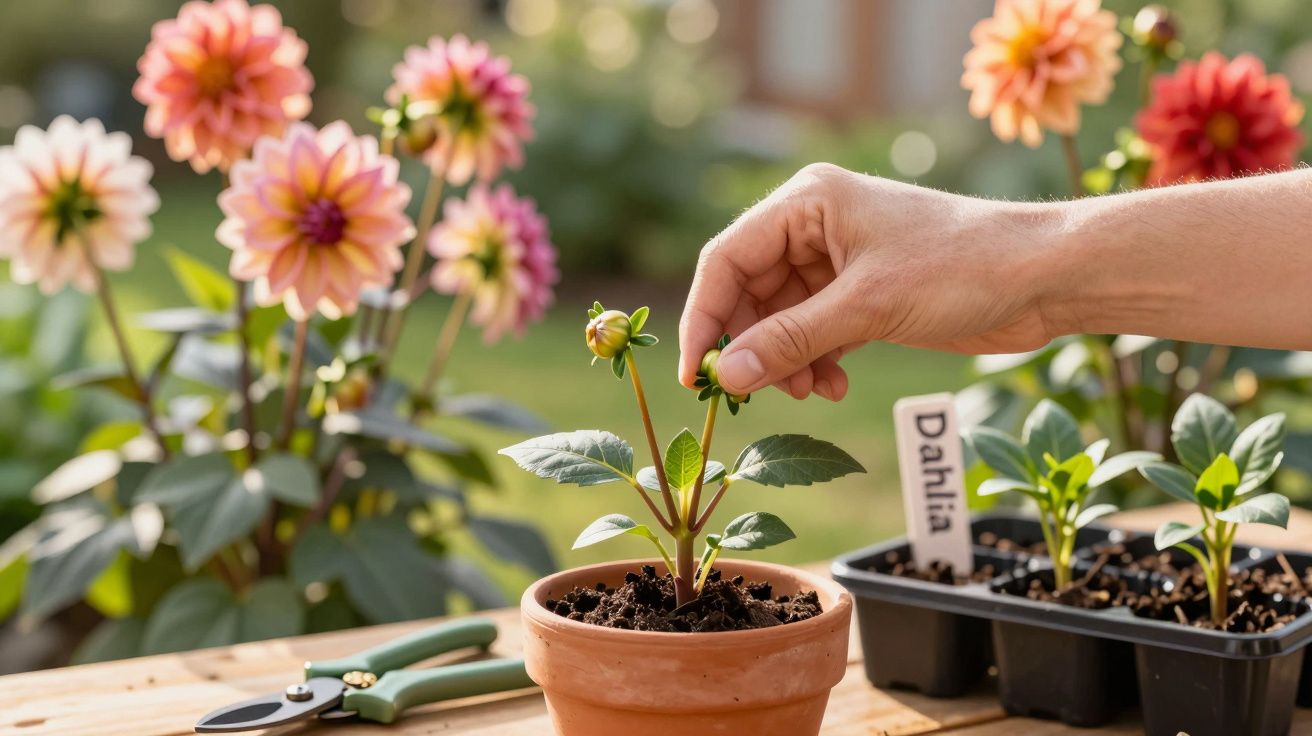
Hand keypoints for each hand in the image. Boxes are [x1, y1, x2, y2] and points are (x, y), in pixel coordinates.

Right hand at [678, 163, 1062, 400]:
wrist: (1044, 278)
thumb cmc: (962, 268)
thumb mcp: (866, 307)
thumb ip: (789, 340)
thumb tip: (726, 377)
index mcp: (806, 202)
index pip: (726, 259)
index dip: (704, 318)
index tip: (696, 374)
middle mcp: (814, 226)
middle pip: (749, 292)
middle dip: (753, 346)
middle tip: (757, 393)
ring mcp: (838, 261)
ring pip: (780, 318)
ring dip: (785, 360)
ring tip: (810, 390)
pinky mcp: (862, 294)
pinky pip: (813, 331)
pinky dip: (814, 361)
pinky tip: (834, 385)